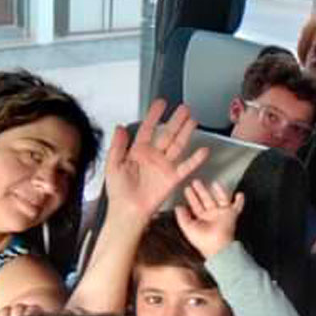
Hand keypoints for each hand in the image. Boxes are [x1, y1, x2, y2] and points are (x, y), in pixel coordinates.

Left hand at [104, 100, 208, 223]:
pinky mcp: (172, 178)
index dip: (154, 116)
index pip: (147, 129)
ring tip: (193, 121)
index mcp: (138, 152)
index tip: (161, 104)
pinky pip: (186, 166)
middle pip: (167, 134)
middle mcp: (153, 156)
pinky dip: (195, 159)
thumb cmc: (119, 191)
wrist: (128, 211)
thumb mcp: (112, 165)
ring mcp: (164, 166)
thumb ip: (117, 146)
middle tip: (184, 109)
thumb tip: (120, 127)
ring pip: (178, 145)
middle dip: (176, 120)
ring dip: (186, 133)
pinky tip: (203, 150)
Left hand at [173, 179, 244, 259]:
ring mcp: (222, 214)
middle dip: (201, 191)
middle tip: (196, 182)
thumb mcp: (187, 228)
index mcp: (201, 219)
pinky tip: (240, 194)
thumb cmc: (202, 239)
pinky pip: (237, 206)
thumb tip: (178, 207)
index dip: (191, 197)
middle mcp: (212, 216)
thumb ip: (182, 217)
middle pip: (206, 200)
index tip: (187, 189)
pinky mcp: (231, 214)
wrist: (218, 246)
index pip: (195, 206)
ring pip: (220, 199)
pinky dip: (240, 201)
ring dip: (218, 191)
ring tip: (214, 182)